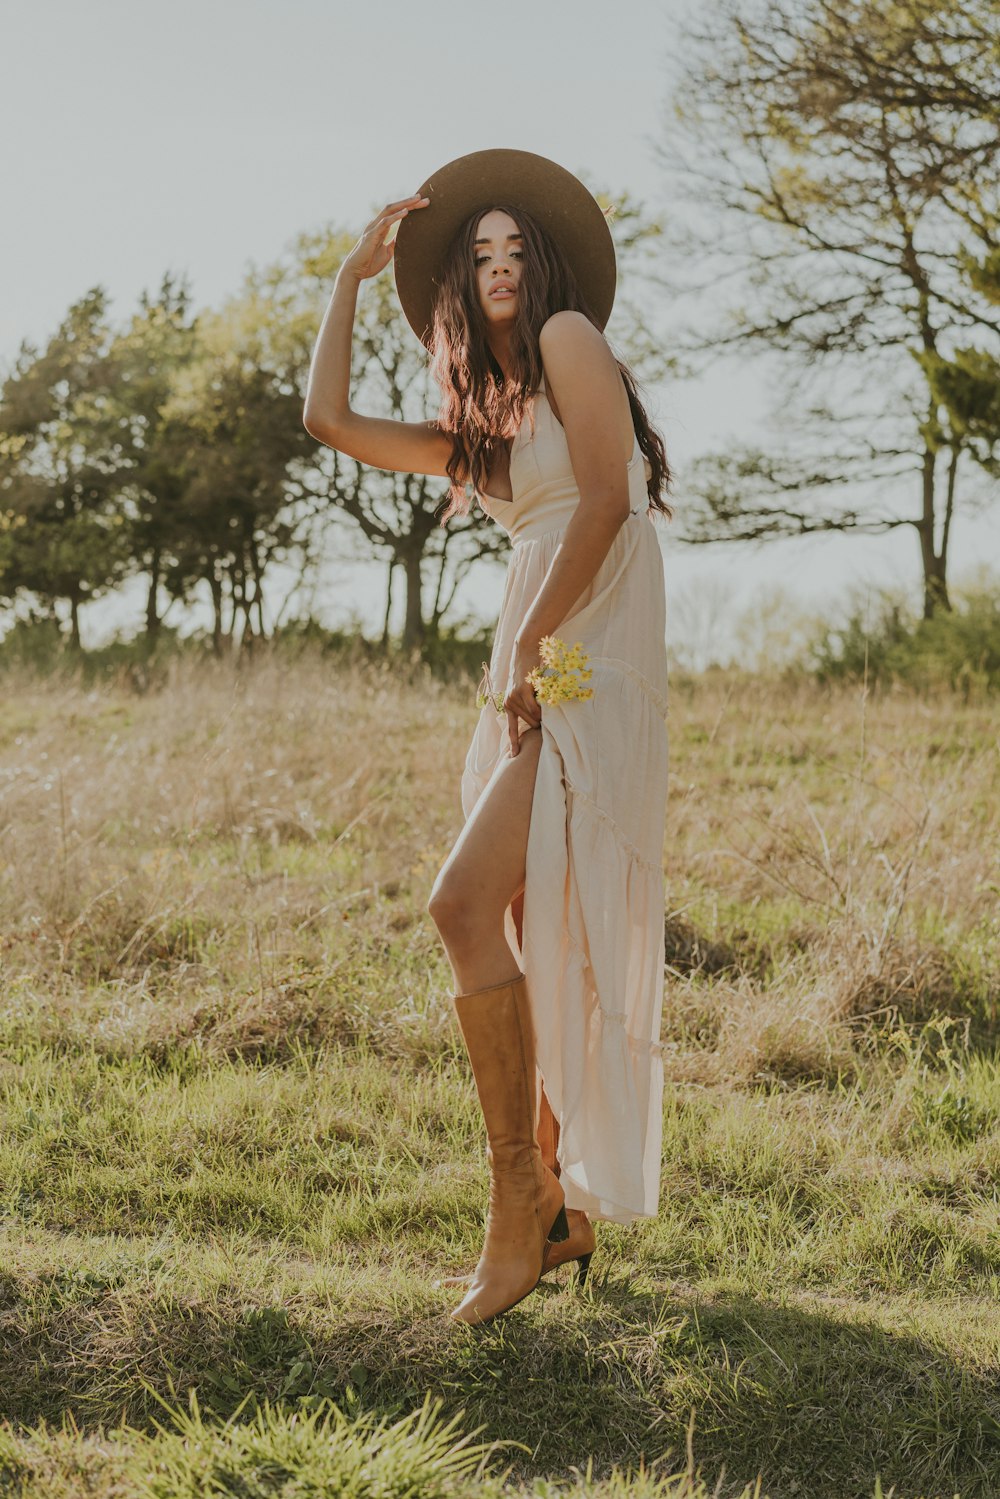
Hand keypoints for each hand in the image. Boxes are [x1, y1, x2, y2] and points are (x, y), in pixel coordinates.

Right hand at [341, 194, 429, 282]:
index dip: (409, 207)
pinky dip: (396, 216)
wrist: (356, 272)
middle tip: (425, 198)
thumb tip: (404, 237)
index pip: (396, 212)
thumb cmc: (370, 263)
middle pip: (394, 207)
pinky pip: (385, 222)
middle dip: (409, 202)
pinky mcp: (371, 234)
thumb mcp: (387, 252)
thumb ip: (394, 242)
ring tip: (417, 200)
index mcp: (381, 228)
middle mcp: (377, 224)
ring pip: (390, 210)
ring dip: (405, 204)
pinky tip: (406, 212)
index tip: (423, 204)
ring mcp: (373, 228)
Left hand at [503, 637, 542, 754]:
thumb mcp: (526, 691)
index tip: (512, 757)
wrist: (525, 651)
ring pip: (534, 718)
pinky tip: (544, 697)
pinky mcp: (522, 691)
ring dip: (543, 712)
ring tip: (542, 696)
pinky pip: (535, 709)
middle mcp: (509, 703)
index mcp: (508, 705)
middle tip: (543, 705)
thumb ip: (529, 706)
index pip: (511, 729)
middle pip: (530, 724)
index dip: (513, 743)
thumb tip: (538, 722)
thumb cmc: (530, 671)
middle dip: (540, 720)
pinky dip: (542, 707)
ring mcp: (514, 698)